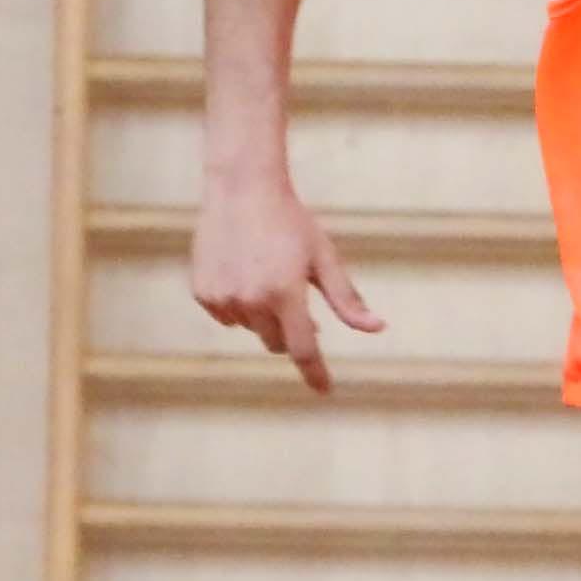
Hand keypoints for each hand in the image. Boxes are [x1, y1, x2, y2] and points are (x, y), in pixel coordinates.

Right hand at [190, 177, 379, 393]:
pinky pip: (227, 316)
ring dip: (264, 314)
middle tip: (294, 295)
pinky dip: (239, 304)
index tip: (325, 391)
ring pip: (253, 328)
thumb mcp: (324, 258)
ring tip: (265, 272)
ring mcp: (223, 299)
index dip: (315, 373)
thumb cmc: (291, 223)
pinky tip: (242, 272)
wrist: (241, 189)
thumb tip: (377, 328)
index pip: (304, 350)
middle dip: (291, 328)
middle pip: (278, 342)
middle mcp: (252, 301)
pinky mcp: (203, 293)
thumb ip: (347, 299)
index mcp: (285, 294)